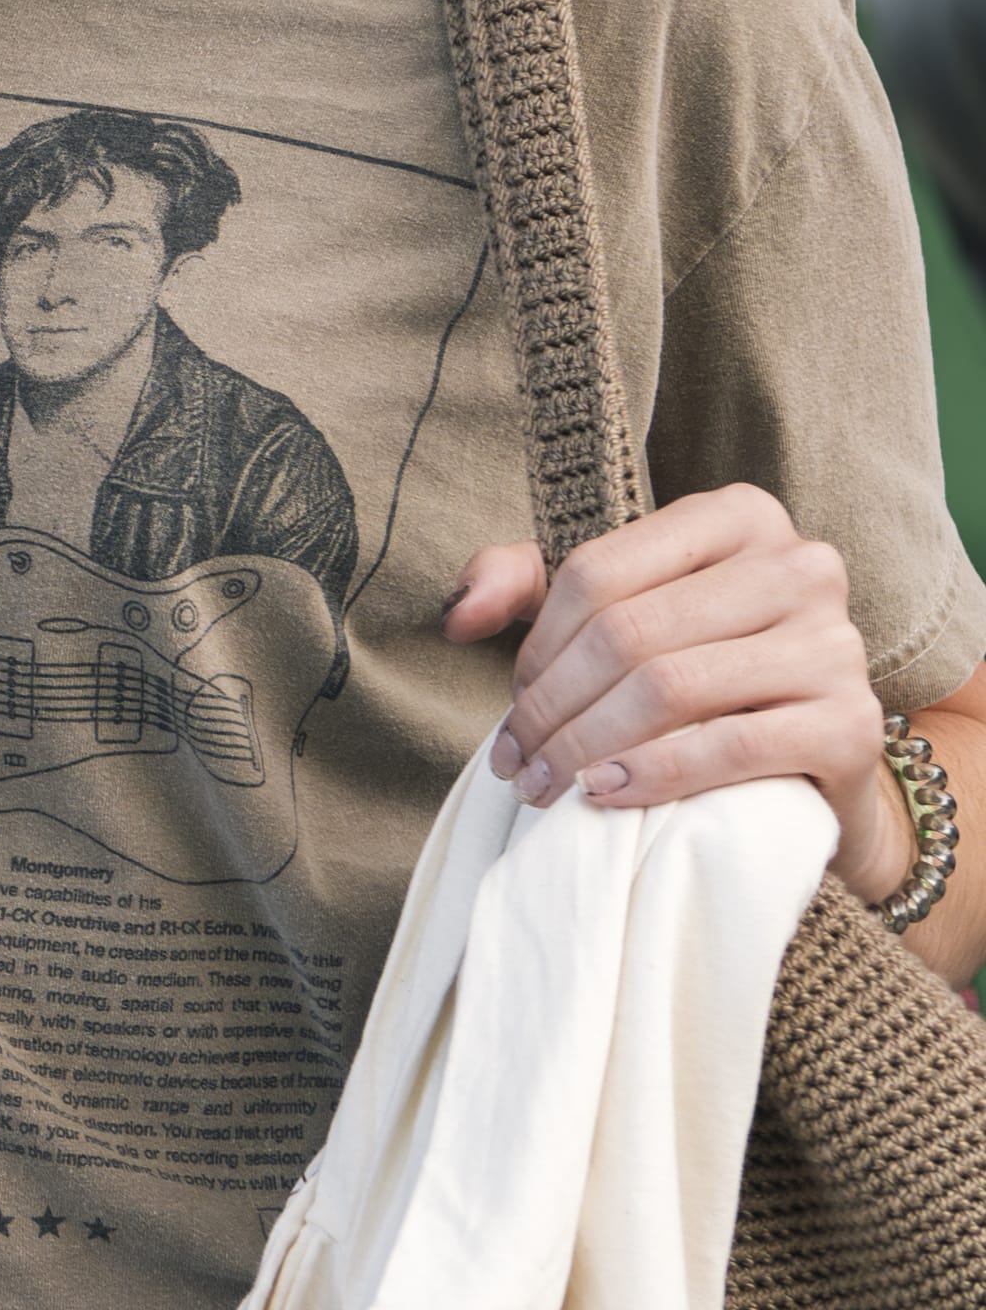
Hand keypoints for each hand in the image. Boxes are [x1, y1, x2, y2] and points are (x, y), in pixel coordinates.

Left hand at [447, 482, 904, 891]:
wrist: (812, 760)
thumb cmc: (700, 671)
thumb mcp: (615, 610)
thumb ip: (527, 585)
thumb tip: (457, 616)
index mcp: (738, 517)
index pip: (598, 572)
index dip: (535, 646)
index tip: (509, 704)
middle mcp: (800, 565)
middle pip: (627, 632)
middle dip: (550, 707)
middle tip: (514, 763)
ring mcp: (835, 643)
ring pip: (668, 687)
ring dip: (584, 746)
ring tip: (544, 784)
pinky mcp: (852, 724)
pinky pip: (728, 746)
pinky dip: (653, 774)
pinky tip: (605, 792)